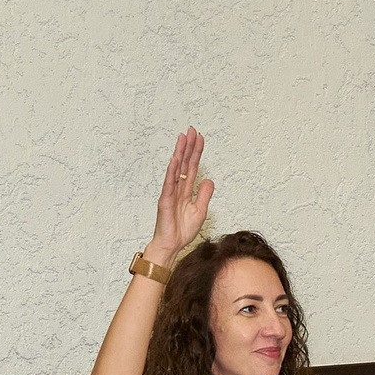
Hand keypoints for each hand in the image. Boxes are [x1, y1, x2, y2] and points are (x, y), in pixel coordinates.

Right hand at [147, 127, 213, 260]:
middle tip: (191, 130)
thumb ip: (204, 195)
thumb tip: (209, 180)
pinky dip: (171, 171)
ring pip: (176, 169)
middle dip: (188, 147)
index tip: (200, 138)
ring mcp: (171, 193)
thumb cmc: (182, 230)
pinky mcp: (166, 200)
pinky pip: (169, 183)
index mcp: (186, 190)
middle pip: (184, 163)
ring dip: (180, 153)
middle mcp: (178, 188)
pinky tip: (174, 159)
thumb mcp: (200, 211)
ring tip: (183, 138)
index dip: (196, 153)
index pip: (192, 167)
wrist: (172, 245)